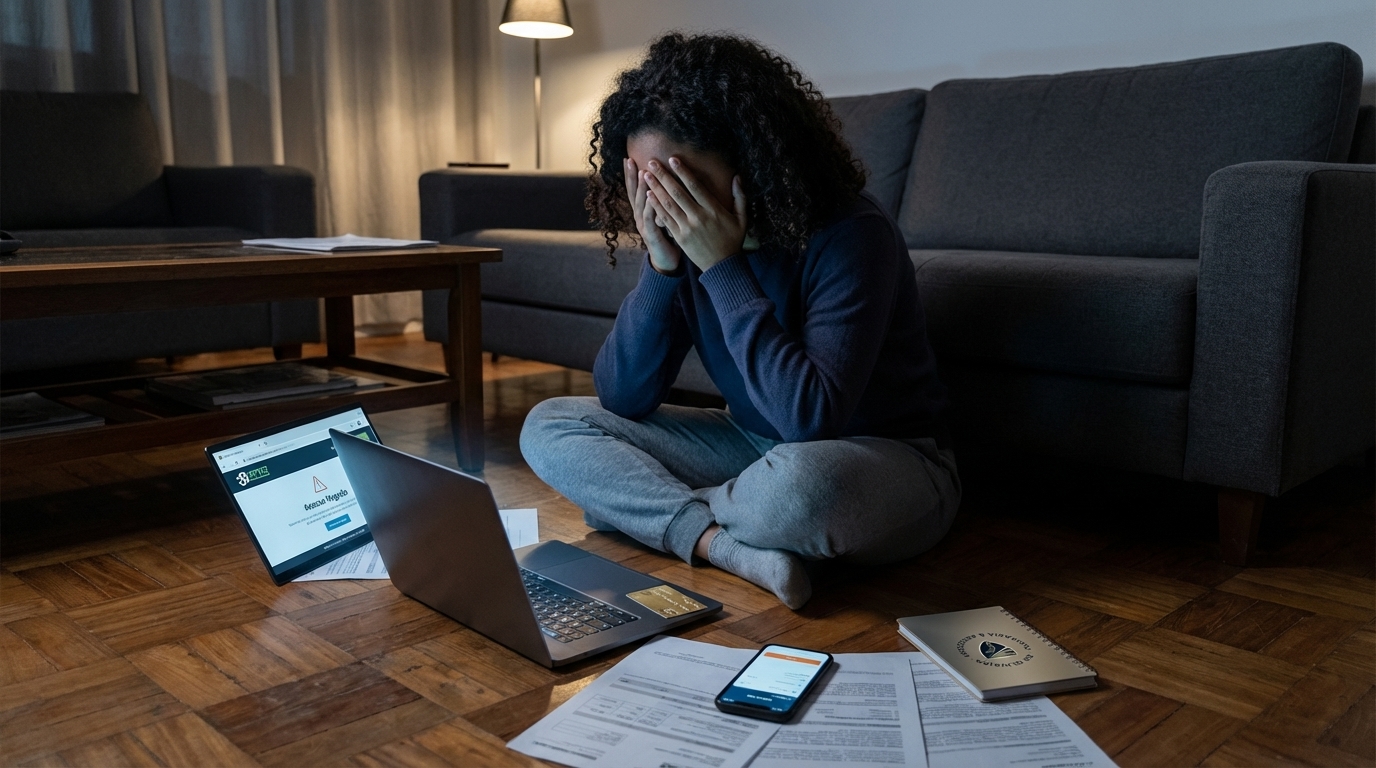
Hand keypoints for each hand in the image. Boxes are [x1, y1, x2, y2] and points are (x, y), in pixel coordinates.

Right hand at [624, 157, 683, 273]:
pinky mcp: (651, 235)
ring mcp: (643, 227)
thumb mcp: (664, 216)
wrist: (666, 261)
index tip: (628, 158)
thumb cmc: (668, 236)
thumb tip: (668, 182)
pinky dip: (650, 207)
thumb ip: (663, 201)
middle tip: (629, 160)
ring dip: (641, 188)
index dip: (630, 175)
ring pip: (641, 204)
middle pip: (633, 193)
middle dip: (631, 176)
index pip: (635, 189)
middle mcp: (639, 217)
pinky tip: (651, 196)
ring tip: (641, 172)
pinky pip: (650, 219)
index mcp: (642, 211)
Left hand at [643, 157, 746, 271]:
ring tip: (646, 175)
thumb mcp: (742, 218)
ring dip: (656, 188)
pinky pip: (666, 219)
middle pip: (678, 193)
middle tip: (652, 162)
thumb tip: (737, 176)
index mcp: (714, 210)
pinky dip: (657, 206)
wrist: (723, 266)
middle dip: (664, 176)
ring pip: (669, 205)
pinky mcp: (680, 237)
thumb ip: (740, 196)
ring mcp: (688, 228)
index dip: (683, 172)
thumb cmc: (733, 240)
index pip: (696, 187)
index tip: (673, 159)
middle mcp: (699, 217)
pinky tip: (648, 195)